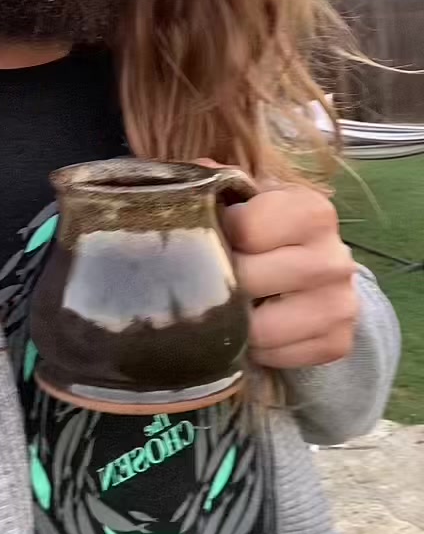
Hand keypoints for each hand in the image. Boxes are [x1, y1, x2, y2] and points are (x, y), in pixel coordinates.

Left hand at [219, 182, 358, 370]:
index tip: (219, 236)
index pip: (246, 229)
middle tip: (214, 277)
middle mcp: (334, 257)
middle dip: (222, 282)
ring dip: (236, 323)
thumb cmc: (271, 226)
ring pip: (260, 329)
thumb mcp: (251, 197)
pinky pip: (277, 357)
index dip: (220, 235)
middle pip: (248, 280)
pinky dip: (258, 349)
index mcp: (313, 211)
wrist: (319, 266)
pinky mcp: (338, 343)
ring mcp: (341, 304)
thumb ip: (220, 183)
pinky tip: (256, 325)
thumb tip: (193, 176)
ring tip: (231, 305)